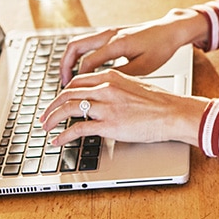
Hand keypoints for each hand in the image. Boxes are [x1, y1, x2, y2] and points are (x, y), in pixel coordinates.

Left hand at [40, 68, 209, 145]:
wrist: (173, 113)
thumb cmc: (160, 102)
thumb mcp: (135, 86)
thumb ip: (116, 89)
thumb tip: (103, 98)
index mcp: (112, 77)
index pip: (78, 81)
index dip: (63, 92)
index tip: (58, 100)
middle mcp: (106, 89)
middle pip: (67, 94)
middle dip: (52, 106)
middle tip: (45, 116)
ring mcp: (106, 107)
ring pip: (68, 109)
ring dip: (52, 119)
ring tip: (46, 128)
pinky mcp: (108, 125)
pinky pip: (77, 129)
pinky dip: (63, 136)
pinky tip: (57, 141)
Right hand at [60, 8, 209, 85]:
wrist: (170, 30)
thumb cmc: (161, 47)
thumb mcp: (144, 67)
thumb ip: (122, 75)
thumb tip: (102, 88)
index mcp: (117, 43)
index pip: (88, 62)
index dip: (78, 79)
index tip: (74, 93)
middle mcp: (109, 34)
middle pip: (74, 47)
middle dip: (64, 66)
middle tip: (63, 84)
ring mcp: (109, 31)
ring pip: (79, 43)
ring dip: (70, 59)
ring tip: (69, 78)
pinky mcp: (111, 33)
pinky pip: (88, 42)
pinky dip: (80, 55)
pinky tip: (84, 70)